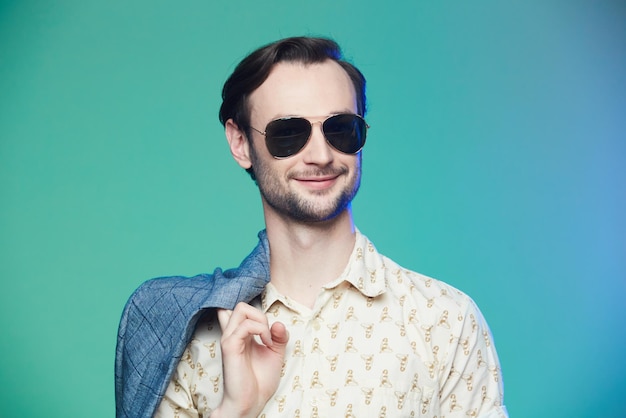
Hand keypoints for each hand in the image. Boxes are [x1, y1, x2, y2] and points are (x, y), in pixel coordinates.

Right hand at [212, 302, 288, 417]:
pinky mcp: (229, 346)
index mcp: (241, 335)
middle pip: (241, 305)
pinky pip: (244, 325)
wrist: (251, 402)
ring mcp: (230, 339)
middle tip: (268, 335)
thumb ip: (279, 336)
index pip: (239, 312)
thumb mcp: (276, 353)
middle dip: (260, 314)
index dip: (255, 312)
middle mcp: (233, 334)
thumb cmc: (260, 380)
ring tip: (268, 339)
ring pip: (241, 308)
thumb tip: (278, 323)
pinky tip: (266, 343)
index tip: (269, 330)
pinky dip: (261, 329)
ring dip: (261, 321)